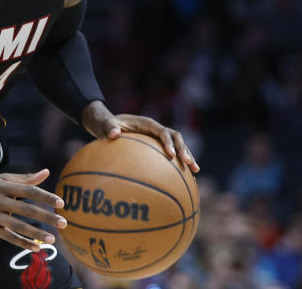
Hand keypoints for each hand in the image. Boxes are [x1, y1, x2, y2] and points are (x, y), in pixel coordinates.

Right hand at [0, 168, 67, 251]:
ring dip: (36, 233)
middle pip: (26, 209)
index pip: (29, 190)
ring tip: (53, 240)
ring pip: (17, 226)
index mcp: (3, 185)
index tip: (61, 203)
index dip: (45, 196)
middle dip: (46, 217)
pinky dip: (22, 243)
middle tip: (64, 223)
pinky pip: (7, 237)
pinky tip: (36, 248)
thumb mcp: (2, 179)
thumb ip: (25, 179)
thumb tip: (46, 173)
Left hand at [81, 101, 200, 172]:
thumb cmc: (108, 126)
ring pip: (179, 145)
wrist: (110, 125)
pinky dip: (180, 163)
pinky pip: (172, 154)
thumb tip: (114, 134)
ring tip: (195, 171)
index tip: (172, 155)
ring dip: (187, 156)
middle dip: (184, 150)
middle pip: (176, 137)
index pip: (163, 132)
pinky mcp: (159, 146)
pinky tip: (186, 177)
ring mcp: (159, 137)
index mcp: (148, 124)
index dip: (169, 142)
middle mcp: (156, 129)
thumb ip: (109, 128)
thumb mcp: (106, 125)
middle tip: (189, 164)